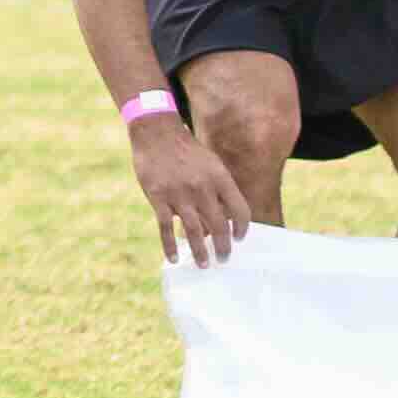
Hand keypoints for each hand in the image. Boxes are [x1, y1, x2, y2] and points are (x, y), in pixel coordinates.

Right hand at [132, 113, 252, 266]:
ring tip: (204, 265)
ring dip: (200, 252)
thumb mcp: (211, 164)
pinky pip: (166, 227)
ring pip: (194, 231)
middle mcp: (202, 187)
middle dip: (222, 247)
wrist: (156, 132)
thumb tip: (223, 221)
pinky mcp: (158, 197)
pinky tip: (174, 258)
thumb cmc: (186, 151)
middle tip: (223, 259)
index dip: (242, 228)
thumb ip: (219, 190)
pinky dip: (170, 246)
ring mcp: (179, 193)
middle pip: (218, 226)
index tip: (239, 239)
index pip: (240, 210)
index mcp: (219, 177)